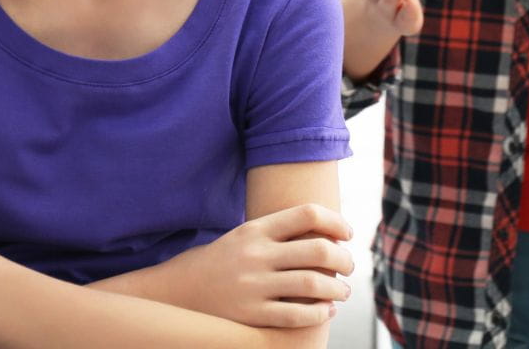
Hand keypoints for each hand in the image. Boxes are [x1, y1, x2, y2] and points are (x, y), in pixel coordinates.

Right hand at [153, 203, 353, 327]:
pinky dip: (319, 313)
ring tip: (342, 290)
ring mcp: (253, 285)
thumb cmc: (224, 261)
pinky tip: (326, 311)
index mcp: (257, 228)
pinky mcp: (250, 315)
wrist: (178, 292)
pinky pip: (296, 315)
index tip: (347, 234)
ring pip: (312, 284)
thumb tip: (327, 229)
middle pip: (318, 249)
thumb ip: (280, 231)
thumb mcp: (247, 235)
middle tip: (350, 265)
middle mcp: (257, 254)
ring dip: (337, 288)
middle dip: (344, 259)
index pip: (308, 214)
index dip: (335, 222)